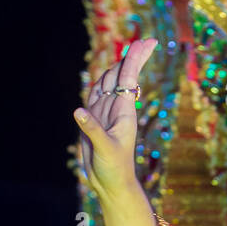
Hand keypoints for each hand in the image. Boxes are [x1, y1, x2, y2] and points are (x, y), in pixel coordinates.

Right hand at [74, 38, 158, 199]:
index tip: (148, 42)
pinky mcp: (93, 121)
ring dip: (116, 68)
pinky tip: (103, 78)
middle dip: (132, 59)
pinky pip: (95, 97)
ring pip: (108, 85)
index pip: (129, 78)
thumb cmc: (114, 168)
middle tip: (145, 42)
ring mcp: (104, 113)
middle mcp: (115, 108)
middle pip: (121, 76)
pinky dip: (99, 84)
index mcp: (123, 111)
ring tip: (129, 53)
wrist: (110, 183)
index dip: (135, 59)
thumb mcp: (105, 149)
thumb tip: (78, 111)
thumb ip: (92, 130)